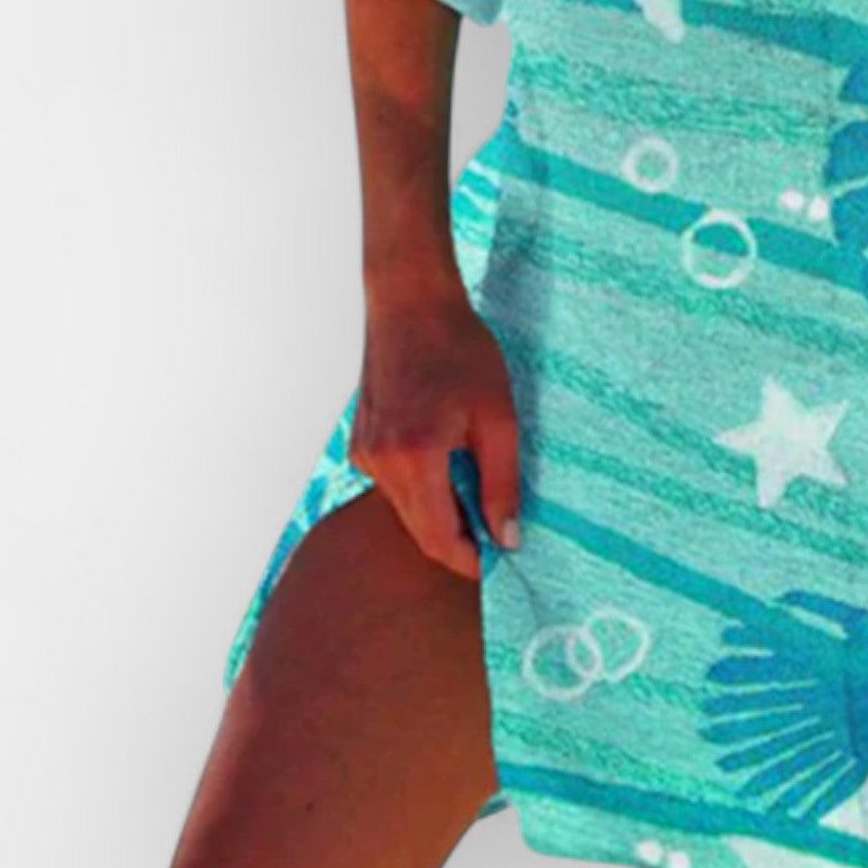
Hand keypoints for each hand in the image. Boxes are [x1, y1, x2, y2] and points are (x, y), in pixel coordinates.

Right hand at [349, 272, 522, 579]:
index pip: (438, 539)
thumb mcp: (499, 417)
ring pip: (407, 508)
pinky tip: (450, 455)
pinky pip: (395, 483)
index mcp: (414, 458)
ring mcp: (364, 453)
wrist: (412, 302)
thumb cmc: (461, 350)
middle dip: (459, 538)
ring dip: (442, 510)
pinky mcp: (361, 442)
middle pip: (419, 529)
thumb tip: (506, 538)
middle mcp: (379, 463)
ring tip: (478, 482)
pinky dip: (424, 484)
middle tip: (499, 530)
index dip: (470, 560)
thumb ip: (502, 482)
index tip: (500, 565)